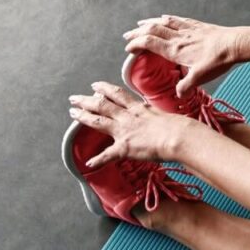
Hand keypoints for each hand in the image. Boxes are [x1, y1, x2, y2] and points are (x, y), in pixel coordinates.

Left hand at [69, 82, 193, 166]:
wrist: (177, 136)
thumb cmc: (177, 126)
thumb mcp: (162, 114)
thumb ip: (152, 114)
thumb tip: (152, 113)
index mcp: (138, 108)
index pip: (117, 94)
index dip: (104, 89)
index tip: (94, 86)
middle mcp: (128, 117)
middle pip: (102, 105)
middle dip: (86, 100)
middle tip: (74, 98)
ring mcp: (124, 131)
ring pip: (99, 121)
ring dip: (84, 117)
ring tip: (72, 113)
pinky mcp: (125, 148)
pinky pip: (108, 155)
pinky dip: (98, 160)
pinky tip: (88, 163)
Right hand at [124, 15, 240, 95]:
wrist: (235, 44)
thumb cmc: (218, 61)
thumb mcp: (200, 77)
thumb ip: (186, 86)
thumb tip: (178, 94)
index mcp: (175, 50)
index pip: (149, 43)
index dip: (136, 44)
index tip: (128, 48)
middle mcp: (179, 37)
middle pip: (152, 30)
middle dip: (137, 32)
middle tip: (127, 35)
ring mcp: (188, 30)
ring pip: (164, 22)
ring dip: (150, 22)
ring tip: (141, 23)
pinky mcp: (198, 26)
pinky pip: (178, 20)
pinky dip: (168, 18)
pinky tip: (165, 17)